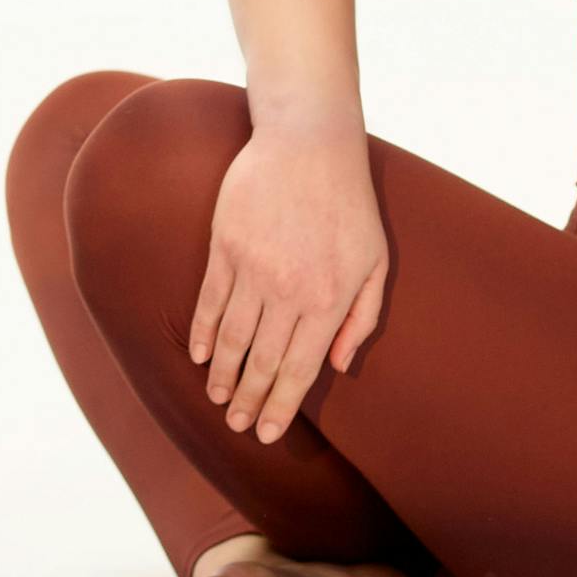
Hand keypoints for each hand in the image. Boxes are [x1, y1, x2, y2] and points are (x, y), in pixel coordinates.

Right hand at [186, 128, 386, 445]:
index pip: (298, 370)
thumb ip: (361, 319)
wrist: (309, 144)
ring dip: (223, 375)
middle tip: (235, 425)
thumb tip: (338, 365)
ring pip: (233, 338)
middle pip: (262, 362)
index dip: (280, 406)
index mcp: (327, 301)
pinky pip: (210, 301)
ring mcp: (252, 269)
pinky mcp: (225, 247)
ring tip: (216, 399)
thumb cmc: (349, 204)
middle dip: (248, 400)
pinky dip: (204, 333)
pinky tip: (201, 356)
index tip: (265, 432)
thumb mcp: (376, 262)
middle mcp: (287, 292)